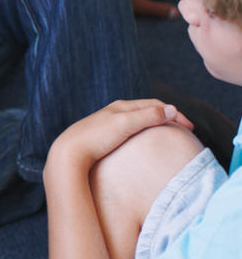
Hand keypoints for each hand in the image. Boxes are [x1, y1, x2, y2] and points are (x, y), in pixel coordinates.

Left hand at [48, 99, 193, 171]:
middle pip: (147, 110)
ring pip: (137, 121)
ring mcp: (106, 125)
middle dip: (167, 117)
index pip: (155, 104)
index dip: (175, 114)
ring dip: (155, 125)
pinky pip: (127, 131)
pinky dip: (142, 134)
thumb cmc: (95, 138)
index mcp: (121, 107)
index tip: (190, 129)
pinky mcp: (101, 137)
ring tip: (167, 136)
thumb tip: (173, 109)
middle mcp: (113, 112)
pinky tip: (142, 144)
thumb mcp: (124, 125)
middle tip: (184, 130)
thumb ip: (148, 116)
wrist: (67, 153)